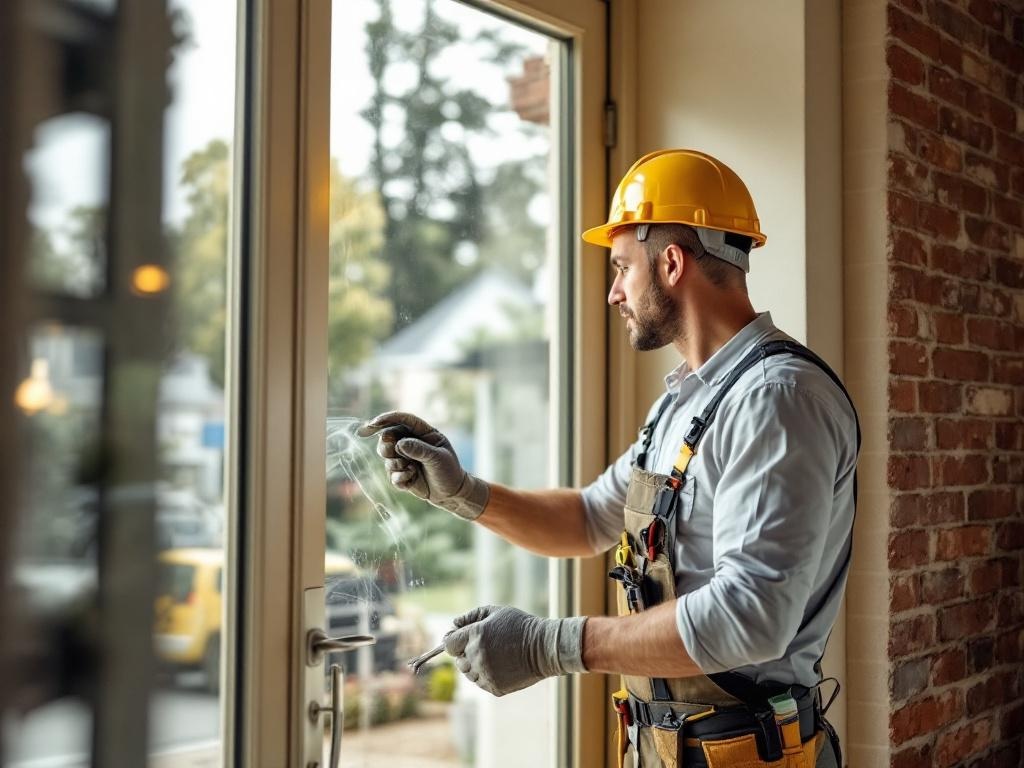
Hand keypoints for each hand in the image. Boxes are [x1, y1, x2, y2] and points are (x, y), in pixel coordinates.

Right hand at [356, 411, 488, 519]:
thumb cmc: (448, 471)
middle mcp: (410, 443)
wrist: (451, 493)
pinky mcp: (400, 474)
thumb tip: (399, 444)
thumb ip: (419, 449)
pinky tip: (413, 479)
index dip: (386, 419)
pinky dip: (400, 478)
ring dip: (396, 464)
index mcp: (422, 433)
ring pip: (386, 457)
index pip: (402, 420)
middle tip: (396, 453)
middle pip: (386, 437)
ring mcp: (404, 458)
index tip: (373, 424)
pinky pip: (391, 475)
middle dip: (387, 446)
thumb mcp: (438, 458)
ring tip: (412, 470)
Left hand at [443, 605, 586, 696]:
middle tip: (483, 646)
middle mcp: (477, 655)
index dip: (452, 641)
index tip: (458, 639)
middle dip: (465, 653)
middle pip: (458, 660)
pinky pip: (481, 682)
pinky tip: (500, 665)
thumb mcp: (497, 612)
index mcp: (476, 635)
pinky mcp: (494, 687)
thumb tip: (454, 624)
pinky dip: (485, 675)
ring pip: (468, 673)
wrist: (544, 648)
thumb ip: (472, 616)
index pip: (448, 644)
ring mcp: (485, 673)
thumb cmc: (520, 626)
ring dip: (475, 665)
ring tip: (494, 655)